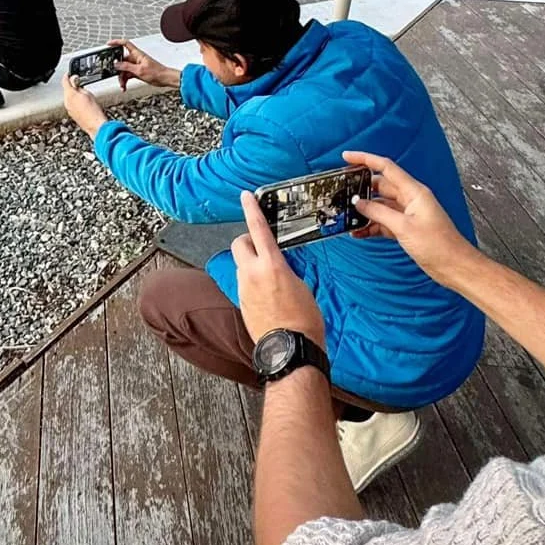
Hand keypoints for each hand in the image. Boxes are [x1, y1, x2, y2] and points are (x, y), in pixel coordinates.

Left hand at [62, 71, 107, 137]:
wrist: (95, 125)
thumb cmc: (93, 111)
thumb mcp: (88, 93)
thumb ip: (79, 85)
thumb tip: (75, 80)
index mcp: (70, 95)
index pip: (65, 81)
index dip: (67, 76)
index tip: (69, 74)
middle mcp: (66, 102)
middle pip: (66, 90)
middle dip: (72, 86)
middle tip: (80, 84)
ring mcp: (68, 109)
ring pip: (69, 98)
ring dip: (74, 95)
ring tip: (85, 95)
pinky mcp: (71, 114)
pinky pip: (71, 105)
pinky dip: (75, 102)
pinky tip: (84, 104)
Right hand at [115, 41, 180, 91]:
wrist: (165, 79)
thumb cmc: (157, 72)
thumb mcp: (139, 70)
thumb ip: (126, 67)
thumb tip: (116, 64)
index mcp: (137, 54)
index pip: (125, 44)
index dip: (116, 42)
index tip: (108, 44)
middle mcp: (135, 59)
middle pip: (122, 61)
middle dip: (117, 69)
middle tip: (114, 74)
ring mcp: (136, 65)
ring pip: (124, 70)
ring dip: (122, 78)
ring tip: (122, 85)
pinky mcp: (137, 72)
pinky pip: (128, 75)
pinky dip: (125, 81)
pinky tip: (124, 86)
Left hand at [231, 190, 324, 347]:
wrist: (291, 349)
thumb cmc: (304, 320)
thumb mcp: (302, 286)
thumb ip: (285, 270)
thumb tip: (278, 266)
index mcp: (272, 266)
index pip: (258, 229)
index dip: (251, 209)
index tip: (245, 195)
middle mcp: (252, 274)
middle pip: (239, 244)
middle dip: (248, 240)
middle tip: (262, 246)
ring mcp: (243, 289)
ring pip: (240, 264)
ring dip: (251, 263)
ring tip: (270, 276)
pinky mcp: (241, 303)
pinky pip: (243, 283)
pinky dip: (251, 281)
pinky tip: (267, 293)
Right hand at [343, 150, 472, 284]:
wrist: (454, 266)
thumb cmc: (437, 245)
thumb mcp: (404, 227)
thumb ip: (379, 213)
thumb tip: (358, 203)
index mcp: (414, 192)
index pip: (386, 168)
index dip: (365, 159)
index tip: (346, 157)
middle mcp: (410, 199)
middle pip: (380, 186)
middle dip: (361, 188)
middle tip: (340, 191)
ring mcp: (407, 214)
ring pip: (380, 206)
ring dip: (364, 210)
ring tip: (345, 215)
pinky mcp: (405, 228)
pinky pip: (383, 222)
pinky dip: (371, 226)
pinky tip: (358, 232)